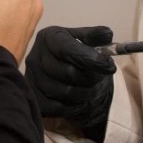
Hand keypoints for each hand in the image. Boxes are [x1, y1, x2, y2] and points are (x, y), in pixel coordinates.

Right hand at [24, 25, 116, 142]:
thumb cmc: (73, 52)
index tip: (110, 66)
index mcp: (48, 37)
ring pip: (65, 92)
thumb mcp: (83, 39)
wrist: (59, 69)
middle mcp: (35, 57)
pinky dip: (75, 106)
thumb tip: (107, 34)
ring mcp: (32, 79)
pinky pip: (58, 108)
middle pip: (68, 73)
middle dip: (91, 78)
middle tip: (100, 77)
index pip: (68, 49)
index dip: (90, 59)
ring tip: (92, 88)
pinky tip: (80, 99)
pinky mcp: (35, 99)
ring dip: (86, 93)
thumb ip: (95, 35)